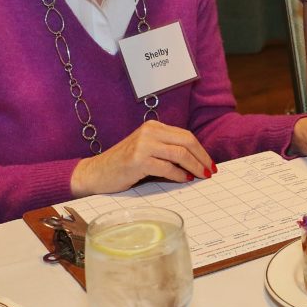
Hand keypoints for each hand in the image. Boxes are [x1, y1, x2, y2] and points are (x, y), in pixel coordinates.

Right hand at [69, 121, 214, 196]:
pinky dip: (179, 175)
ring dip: (194, 166)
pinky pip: (167, 167)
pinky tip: (183, 180)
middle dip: (202, 157)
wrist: (97, 172)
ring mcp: (143, 145)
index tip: (209, 163)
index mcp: (153, 126)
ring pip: (179, 153)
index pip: (185, 135)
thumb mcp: (147, 150)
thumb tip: (196, 162)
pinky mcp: (138, 160)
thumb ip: (167, 151)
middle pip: (186, 141)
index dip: (201, 150)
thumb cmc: (124, 164)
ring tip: (201, 176)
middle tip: (210, 171)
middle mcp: (149, 131)